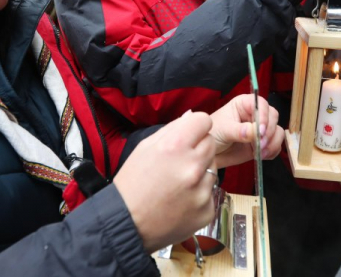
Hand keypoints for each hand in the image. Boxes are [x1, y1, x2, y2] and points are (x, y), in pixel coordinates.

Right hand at [113, 112, 216, 252]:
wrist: (127, 224)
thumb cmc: (132, 185)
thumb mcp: (144, 148)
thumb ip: (171, 129)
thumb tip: (191, 116)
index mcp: (174, 146)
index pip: (204, 121)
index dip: (195, 126)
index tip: (190, 134)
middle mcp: (192, 166)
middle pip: (211, 143)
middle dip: (198, 147)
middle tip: (180, 161)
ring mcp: (201, 190)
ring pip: (212, 167)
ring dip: (200, 170)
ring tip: (178, 182)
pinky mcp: (207, 210)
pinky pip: (210, 192)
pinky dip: (199, 194)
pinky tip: (181, 199)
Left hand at [209, 94, 284, 168]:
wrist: (211, 153)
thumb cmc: (213, 134)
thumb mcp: (223, 130)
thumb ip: (239, 131)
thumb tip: (254, 131)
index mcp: (244, 104)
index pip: (261, 104)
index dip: (264, 116)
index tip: (261, 131)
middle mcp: (255, 114)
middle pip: (273, 117)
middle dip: (269, 132)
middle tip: (260, 145)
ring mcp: (260, 129)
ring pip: (277, 131)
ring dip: (273, 143)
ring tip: (261, 153)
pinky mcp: (263, 142)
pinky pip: (276, 144)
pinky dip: (273, 151)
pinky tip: (262, 156)